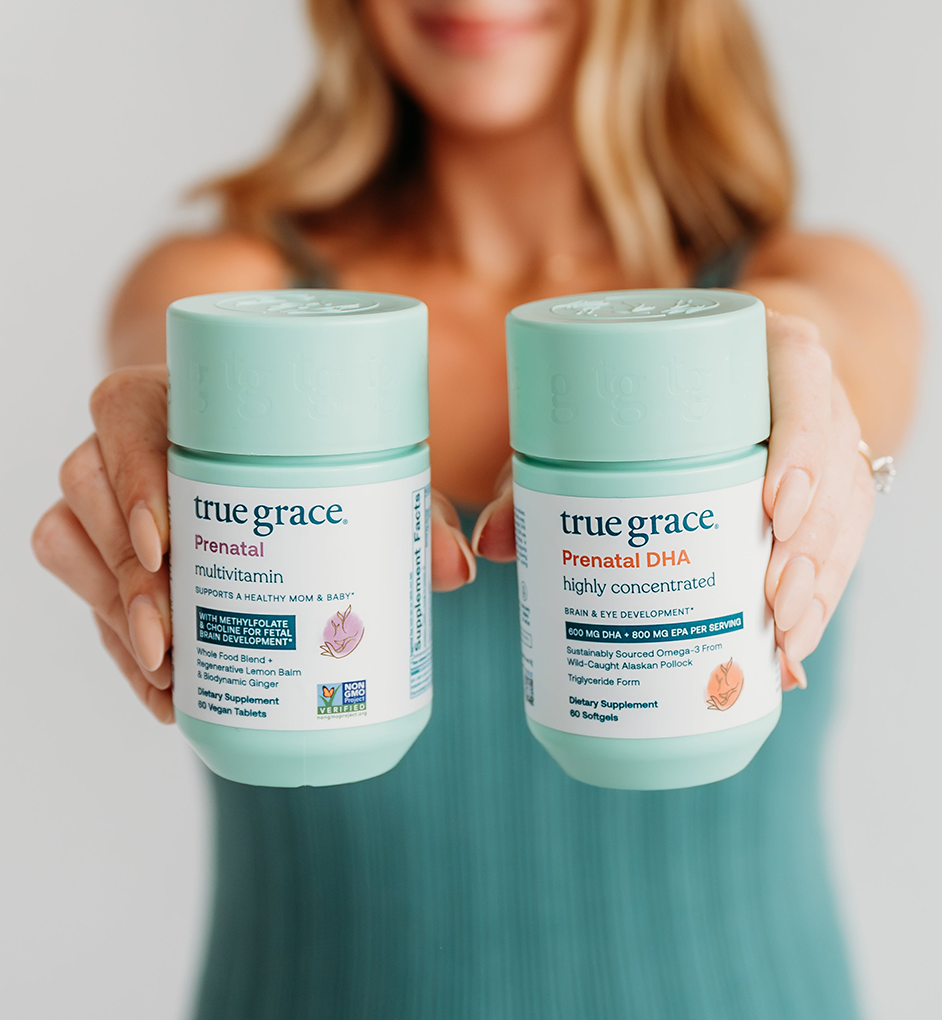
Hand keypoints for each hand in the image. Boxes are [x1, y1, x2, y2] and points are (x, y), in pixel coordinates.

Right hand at [31, 366, 479, 722]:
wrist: (258, 448)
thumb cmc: (309, 452)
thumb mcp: (361, 474)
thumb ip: (412, 515)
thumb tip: (459, 569)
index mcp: (175, 395)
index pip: (124, 416)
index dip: (134, 481)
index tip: (166, 546)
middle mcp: (122, 438)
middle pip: (91, 496)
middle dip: (127, 581)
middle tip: (170, 641)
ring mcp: (101, 492)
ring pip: (72, 544)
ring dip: (115, 614)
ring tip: (169, 671)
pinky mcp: (93, 540)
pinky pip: (79, 587)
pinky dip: (115, 642)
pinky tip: (162, 689)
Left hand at [471, 311, 872, 689]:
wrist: (742, 364)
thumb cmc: (658, 387)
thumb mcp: (603, 415)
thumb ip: (539, 470)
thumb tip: (495, 543)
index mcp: (773, 347)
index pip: (804, 385)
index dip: (800, 447)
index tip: (772, 507)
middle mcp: (817, 392)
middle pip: (833, 468)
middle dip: (809, 546)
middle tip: (771, 602)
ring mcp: (838, 442)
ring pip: (848, 512)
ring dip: (822, 583)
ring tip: (783, 640)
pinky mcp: (841, 489)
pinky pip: (850, 543)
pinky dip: (826, 599)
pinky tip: (797, 650)